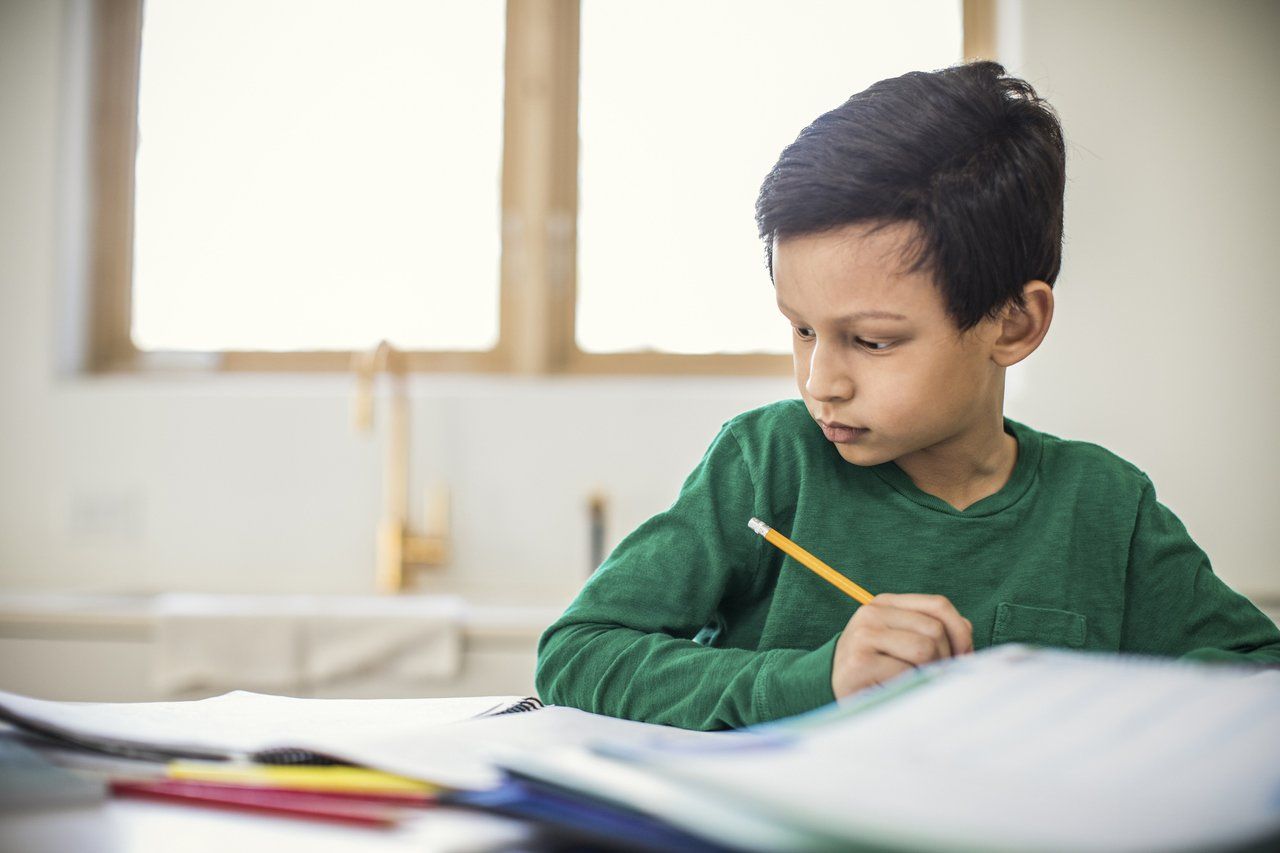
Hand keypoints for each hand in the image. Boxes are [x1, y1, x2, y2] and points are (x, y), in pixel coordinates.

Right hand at [830, 593, 973, 699]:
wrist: (831, 689)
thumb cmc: (878, 668)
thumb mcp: (902, 641)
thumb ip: (933, 631)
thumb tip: (966, 634)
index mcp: (885, 603)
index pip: (938, 605)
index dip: (960, 632)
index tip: (963, 657)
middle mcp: (871, 613)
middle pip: (934, 630)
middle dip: (945, 659)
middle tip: (936, 678)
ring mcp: (862, 636)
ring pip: (924, 649)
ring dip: (928, 673)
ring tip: (915, 684)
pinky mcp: (858, 663)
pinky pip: (906, 674)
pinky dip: (910, 687)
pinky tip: (897, 691)